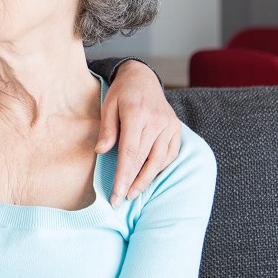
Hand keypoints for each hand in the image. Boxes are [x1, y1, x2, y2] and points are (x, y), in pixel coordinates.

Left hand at [96, 60, 181, 206]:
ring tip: (132, 193)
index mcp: (136, 114)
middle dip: (131, 183)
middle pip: (144, 160)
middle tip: (119, 200)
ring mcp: (169, 125)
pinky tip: (147, 177)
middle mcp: (156, 121)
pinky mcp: (176, 128)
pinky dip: (159, 168)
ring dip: (146, 180)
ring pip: (159, 160)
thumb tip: (101, 152)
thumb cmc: (122, 93)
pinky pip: (170, 154)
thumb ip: (107, 129)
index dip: (123, 176)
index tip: (115, 195)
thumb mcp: (108, 105)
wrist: (143, 77)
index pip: (129, 153)